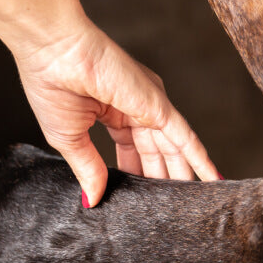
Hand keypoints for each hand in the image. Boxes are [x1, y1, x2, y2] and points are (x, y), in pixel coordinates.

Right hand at [13, 19, 220, 206]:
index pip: (128, 150)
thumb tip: (92, 199)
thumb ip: (87, 168)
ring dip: (183, 175)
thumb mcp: (69, 138)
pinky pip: (184, 137)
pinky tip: (210, 178)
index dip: (133, 174)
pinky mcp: (158, 105)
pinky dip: (199, 158)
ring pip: (172, 148)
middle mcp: (133, 107)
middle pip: (154, 151)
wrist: (54, 52)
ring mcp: (148, 105)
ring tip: (193, 203)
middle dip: (161, 178)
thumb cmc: (51, 85)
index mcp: (109, 112)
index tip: (135, 200)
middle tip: (171, 209)